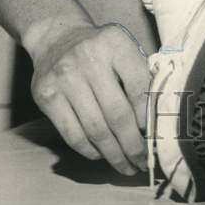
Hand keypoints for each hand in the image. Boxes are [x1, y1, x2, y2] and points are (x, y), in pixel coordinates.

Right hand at [30, 23, 149, 175]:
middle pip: (117, 114)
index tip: (154, 135)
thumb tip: (158, 117)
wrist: (56, 37)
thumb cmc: (100, 49)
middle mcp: (88, 59)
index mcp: (115, 43)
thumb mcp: (123, 47)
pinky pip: (72, 134)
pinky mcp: (46, 96)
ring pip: (95, 129)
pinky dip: (89, 150)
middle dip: (133, 145)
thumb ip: (140, 74)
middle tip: (142, 162)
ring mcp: (64, 78)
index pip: (137, 87)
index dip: (148, 117)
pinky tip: (101, 154)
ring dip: (113, 154)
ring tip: (126, 166)